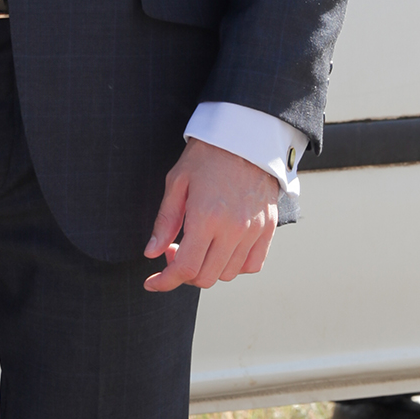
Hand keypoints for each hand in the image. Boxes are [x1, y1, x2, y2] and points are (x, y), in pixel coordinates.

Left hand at [144, 137, 277, 292]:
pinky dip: (234, 266)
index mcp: (206, 217)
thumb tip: (151, 253)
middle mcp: (233, 229)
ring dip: (208, 269)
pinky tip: (222, 249)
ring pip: (228, 274)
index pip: (185, 268)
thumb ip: (165, 221)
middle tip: (174, 251)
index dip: (165, 281)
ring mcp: (254, 231)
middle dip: (183, 273)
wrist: (247, 136)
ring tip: (198, 246)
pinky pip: (252, 264)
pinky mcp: (268, 228)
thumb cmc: (207, 156)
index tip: (152, 282)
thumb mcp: (177, 182)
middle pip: (206, 277)